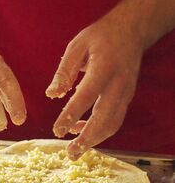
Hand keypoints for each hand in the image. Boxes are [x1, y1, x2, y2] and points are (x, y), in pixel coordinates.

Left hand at [46, 16, 143, 159]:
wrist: (131, 30)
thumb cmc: (99, 37)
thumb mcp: (77, 46)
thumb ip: (64, 71)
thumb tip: (51, 95)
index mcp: (104, 68)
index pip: (86, 96)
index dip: (71, 115)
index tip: (56, 130)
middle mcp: (119, 83)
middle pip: (105, 117)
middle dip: (87, 138)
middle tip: (70, 152)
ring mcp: (126, 92)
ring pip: (113, 123)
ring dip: (94, 140)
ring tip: (75, 151)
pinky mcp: (127, 97)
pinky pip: (115, 119)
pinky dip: (99, 130)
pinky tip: (80, 131)